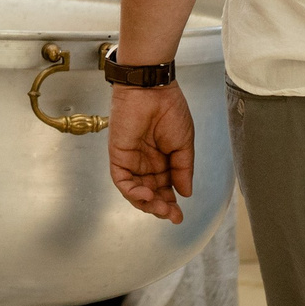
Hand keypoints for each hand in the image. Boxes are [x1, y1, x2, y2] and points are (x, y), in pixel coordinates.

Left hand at [108, 84, 194, 222]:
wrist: (153, 90)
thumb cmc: (170, 110)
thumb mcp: (184, 144)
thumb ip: (183, 169)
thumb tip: (186, 193)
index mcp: (163, 160)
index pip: (164, 188)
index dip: (171, 203)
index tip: (179, 216)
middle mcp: (146, 163)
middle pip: (150, 193)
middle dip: (160, 207)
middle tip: (172, 215)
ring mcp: (131, 160)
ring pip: (135, 191)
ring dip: (147, 204)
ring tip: (161, 208)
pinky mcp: (118, 156)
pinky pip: (122, 180)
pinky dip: (133, 191)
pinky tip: (147, 195)